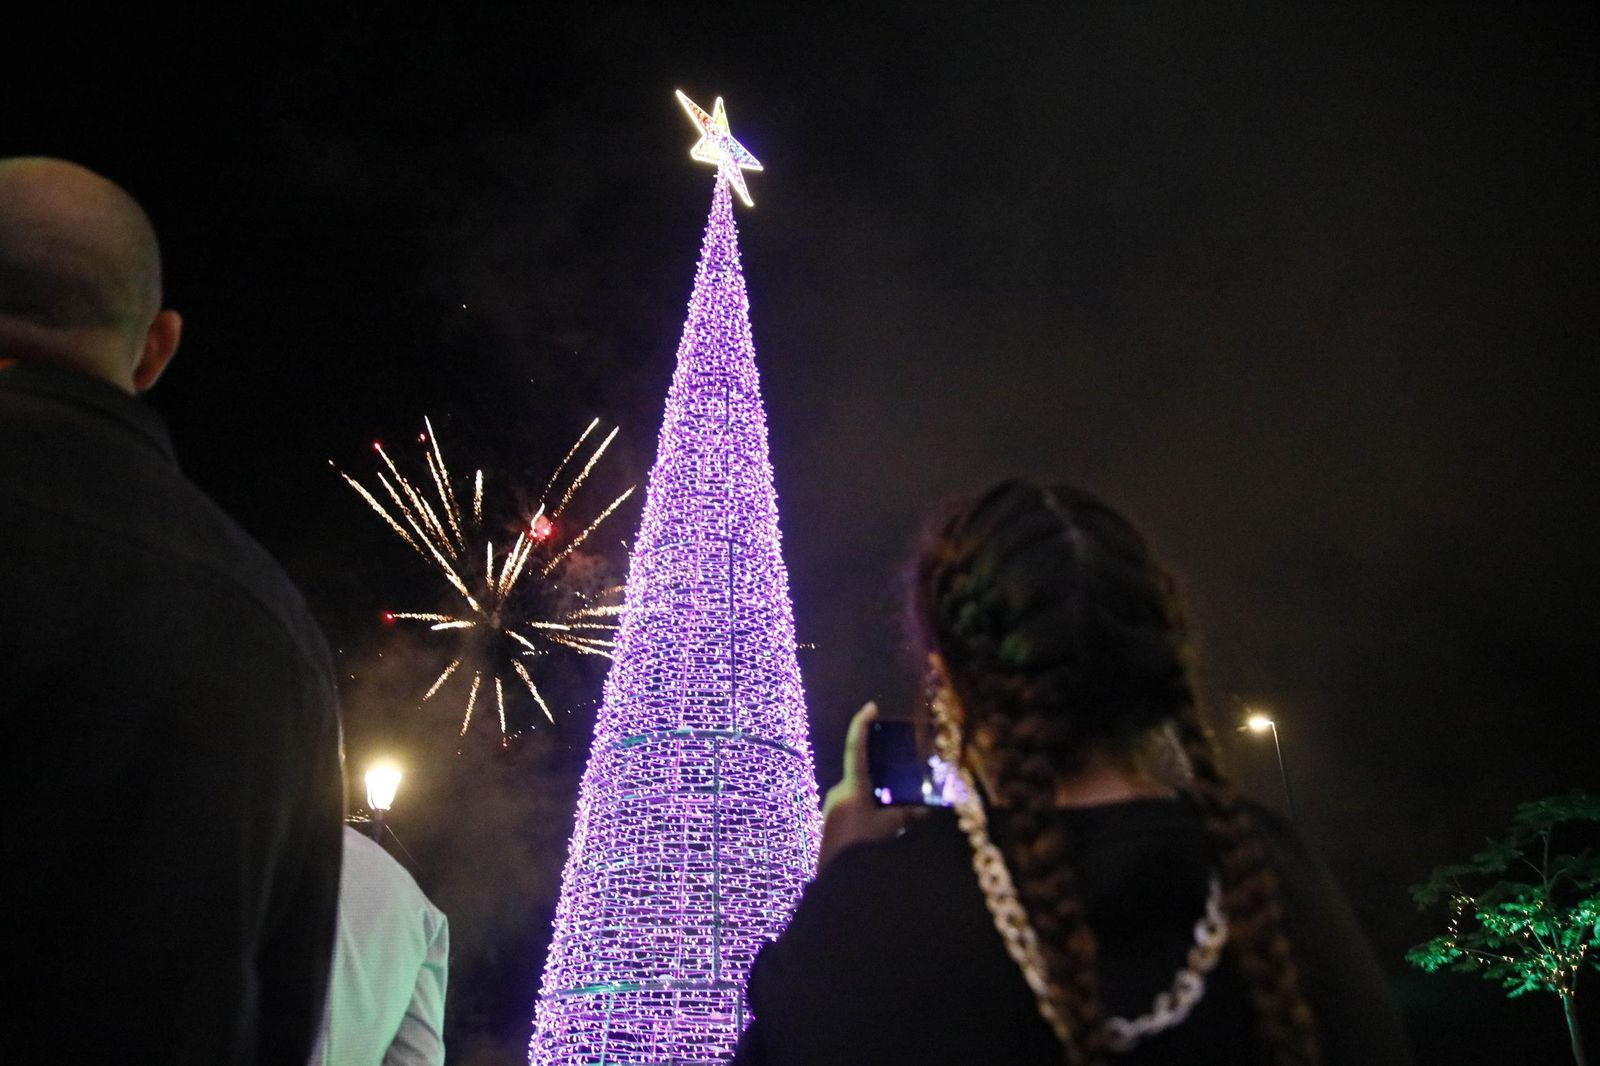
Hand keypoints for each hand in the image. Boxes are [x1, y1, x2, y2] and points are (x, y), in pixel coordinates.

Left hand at [817, 702, 925, 871]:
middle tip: (898, 776)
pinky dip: (868, 810)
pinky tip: (882, 826)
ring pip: (858, 793)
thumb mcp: (891, 829)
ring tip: (896, 811)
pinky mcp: (831, 823)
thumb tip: (925, 811)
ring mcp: (832, 808)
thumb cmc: (863, 848)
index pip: (856, 748)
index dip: (863, 724)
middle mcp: (838, 792)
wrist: (838, 881)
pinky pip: (853, 808)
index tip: (871, 707)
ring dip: (876, 797)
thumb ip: (907, 816)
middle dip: (879, 775)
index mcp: (852, 787)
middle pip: (861, 774)